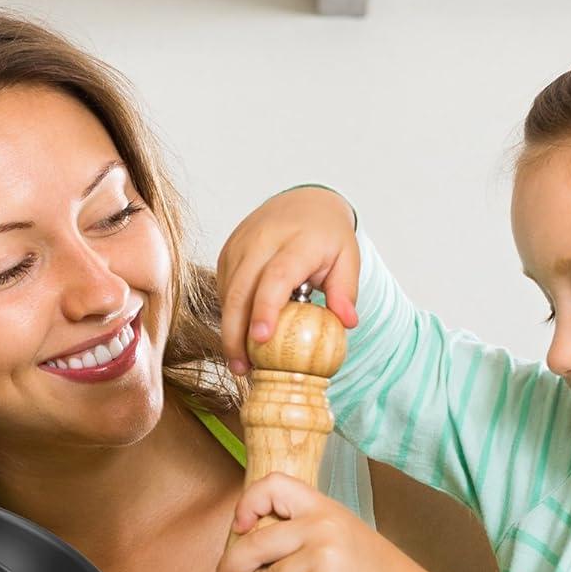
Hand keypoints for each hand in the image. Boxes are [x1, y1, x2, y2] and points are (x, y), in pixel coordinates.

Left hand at [211, 472, 438, 571]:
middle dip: (230, 568)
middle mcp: (320, 528)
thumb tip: (255, 554)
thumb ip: (305, 535)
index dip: (247, 504)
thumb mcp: (343, 536)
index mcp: (324, 508)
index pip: (273, 485)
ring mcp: (319, 561)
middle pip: (254, 543)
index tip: (238, 527)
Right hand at [217, 187, 359, 376]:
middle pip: (240, 291)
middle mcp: (262, 240)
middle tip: (242, 369)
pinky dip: (229, 316)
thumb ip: (346, 291)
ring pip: (227, 294)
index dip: (266, 308)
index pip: (276, 276)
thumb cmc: (327, 236)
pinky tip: (239, 337)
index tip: (260, 339)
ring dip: (229, 331)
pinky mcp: (227, 252)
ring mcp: (240, 245)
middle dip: (235, 333)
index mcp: (297, 241)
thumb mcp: (348, 258)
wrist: (303, 202)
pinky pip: (223, 290)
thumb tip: (347, 323)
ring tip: (240, 363)